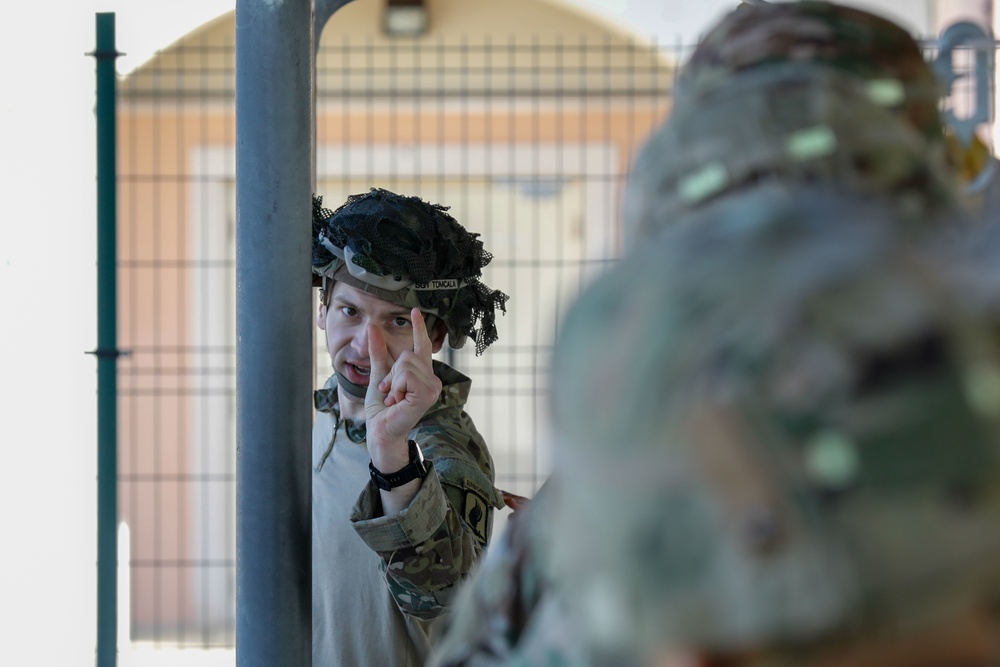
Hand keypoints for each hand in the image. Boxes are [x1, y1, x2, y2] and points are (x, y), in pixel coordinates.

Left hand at [364, 308, 442, 471]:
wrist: (380, 431)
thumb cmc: (381, 408)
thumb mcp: (378, 375)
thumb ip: (378, 352)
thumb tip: (372, 327)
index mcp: (421, 373)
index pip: (422, 345)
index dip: (419, 327)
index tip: (415, 310)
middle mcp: (431, 379)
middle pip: (408, 354)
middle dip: (391, 372)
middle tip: (390, 392)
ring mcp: (432, 387)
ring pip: (406, 363)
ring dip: (392, 382)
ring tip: (393, 398)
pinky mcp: (426, 394)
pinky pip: (406, 376)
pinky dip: (396, 387)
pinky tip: (397, 402)